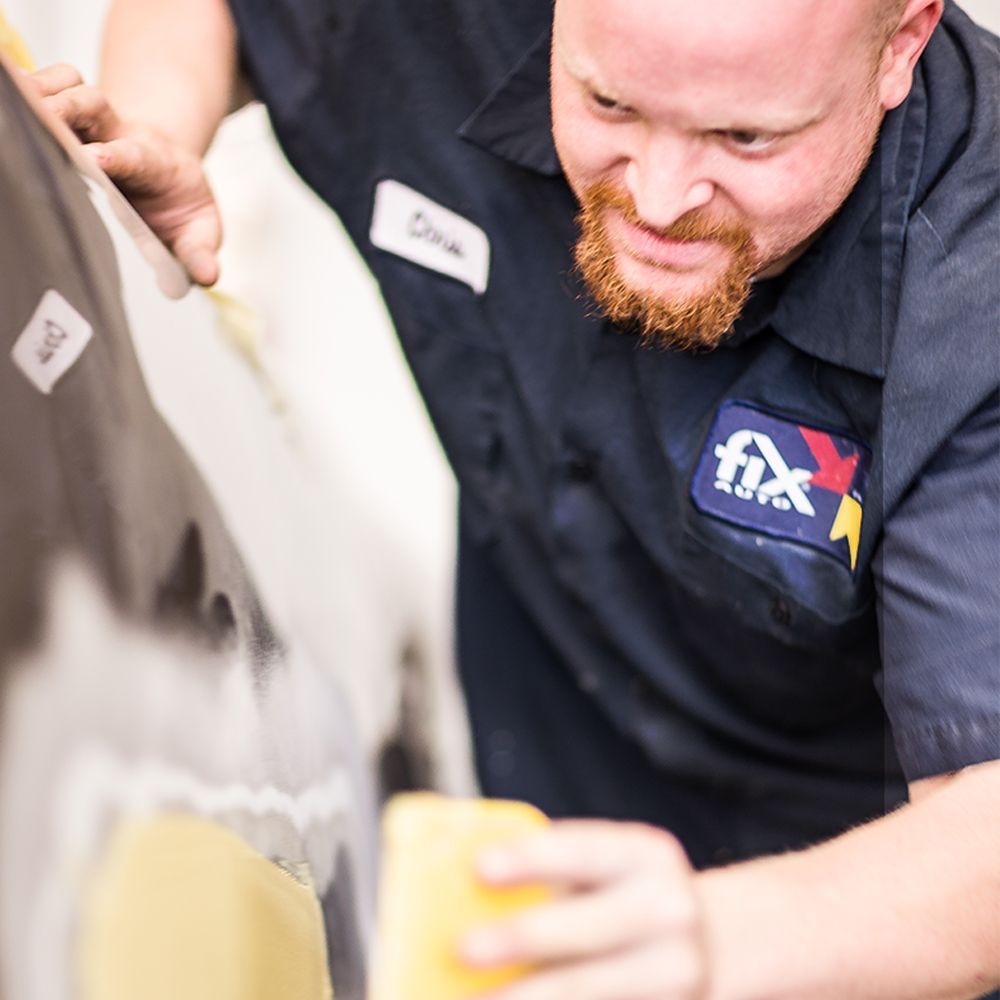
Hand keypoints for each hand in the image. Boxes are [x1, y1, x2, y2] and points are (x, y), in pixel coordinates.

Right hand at [25, 63, 221, 284]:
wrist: (169, 170)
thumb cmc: (178, 206)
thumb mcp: (198, 230)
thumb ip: (199, 251)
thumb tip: (206, 276)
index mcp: (154, 164)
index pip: (133, 156)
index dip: (115, 155)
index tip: (94, 159)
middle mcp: (121, 134)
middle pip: (93, 105)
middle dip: (67, 107)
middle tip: (41, 118)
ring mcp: (94, 122)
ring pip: (68, 88)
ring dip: (42, 92)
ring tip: (16, 103)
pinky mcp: (72, 113)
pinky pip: (51, 83)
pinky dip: (31, 86)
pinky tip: (13, 98)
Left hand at [459, 820, 708, 999]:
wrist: (706, 946)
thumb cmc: (623, 900)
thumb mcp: (604, 872)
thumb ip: (552, 878)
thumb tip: (462, 890)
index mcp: (646, 855)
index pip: (585, 851)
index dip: (532, 858)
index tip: (479, 866)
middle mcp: (672, 909)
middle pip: (590, 928)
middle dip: (524, 938)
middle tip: (463, 948)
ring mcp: (682, 973)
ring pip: (594, 990)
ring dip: (531, 997)